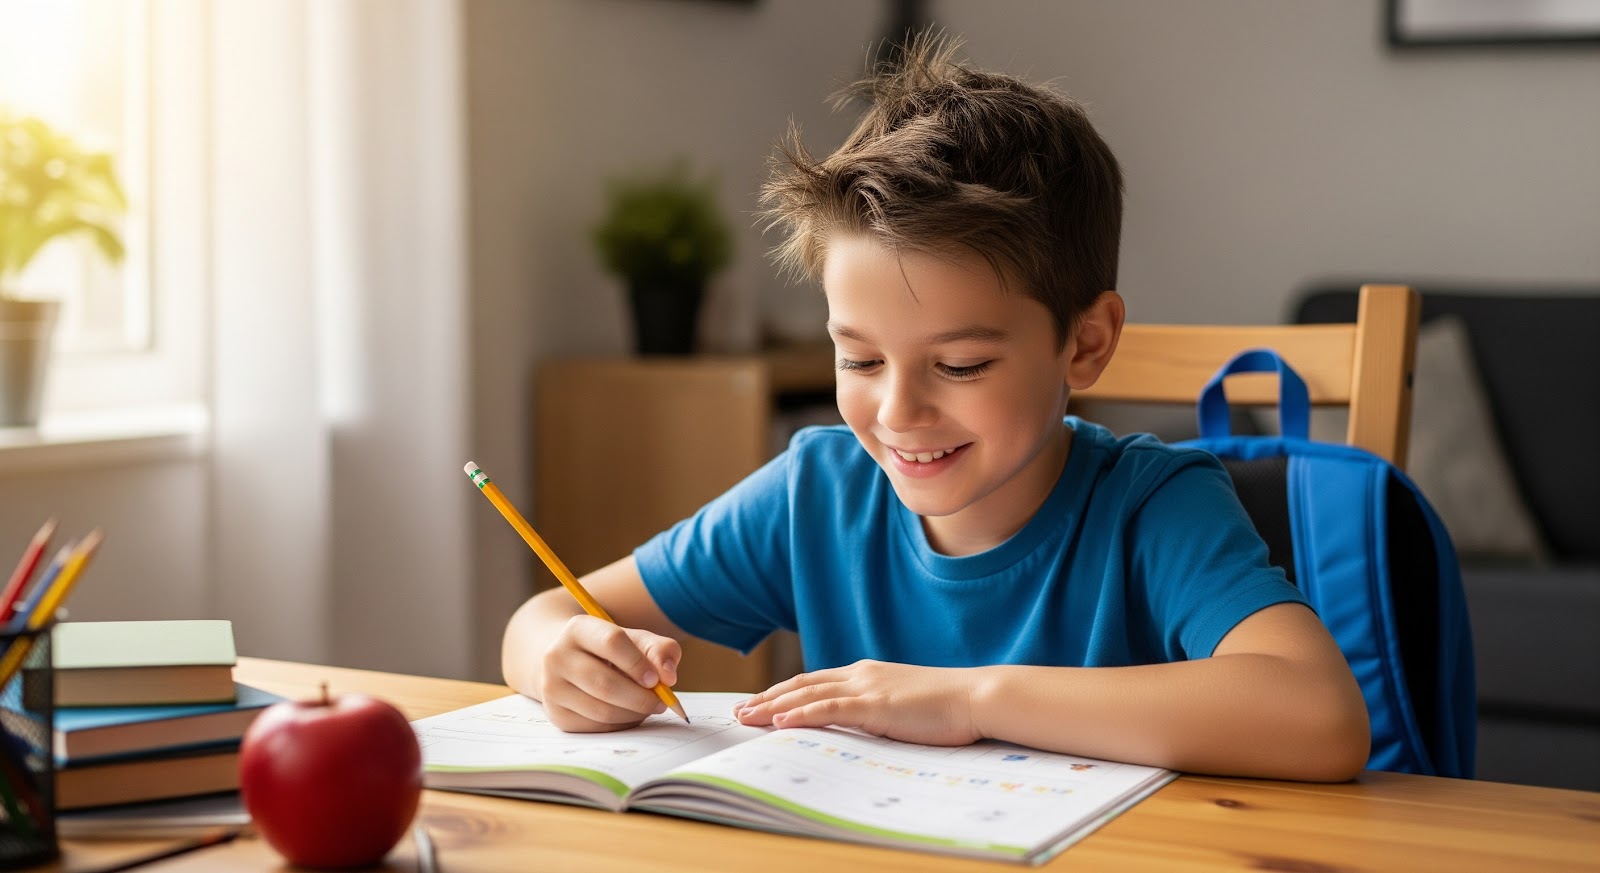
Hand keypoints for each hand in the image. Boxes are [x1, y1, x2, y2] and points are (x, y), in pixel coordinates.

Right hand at [538, 615, 681, 732]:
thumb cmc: (610, 650)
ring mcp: (552, 687)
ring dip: (633, 714)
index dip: (638, 663)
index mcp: (578, 629)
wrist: (570, 662)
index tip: (658, 680)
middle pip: (605, 683)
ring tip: (648, 707)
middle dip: (640, 698)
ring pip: (601, 710)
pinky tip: (629, 714)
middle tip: (661, 702)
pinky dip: (620, 724)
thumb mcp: (635, 640)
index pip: (611, 642)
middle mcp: (557, 656)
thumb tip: (669, 676)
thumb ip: (660, 650)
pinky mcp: (556, 714)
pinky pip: (596, 727)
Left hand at [734, 660, 981, 745]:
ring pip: (807, 694)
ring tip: (745, 716)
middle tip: (739, 710)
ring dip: (772, 705)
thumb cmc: (949, 705)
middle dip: (767, 697)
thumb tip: (863, 725)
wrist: (977, 696)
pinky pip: (829, 710)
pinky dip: (801, 714)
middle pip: (802, 685)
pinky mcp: (876, 705)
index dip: (784, 691)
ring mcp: (867, 687)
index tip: (760, 702)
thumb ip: (879, 710)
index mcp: (868, 674)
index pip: (815, 682)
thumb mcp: (904, 705)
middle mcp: (861, 674)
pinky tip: (779, 720)